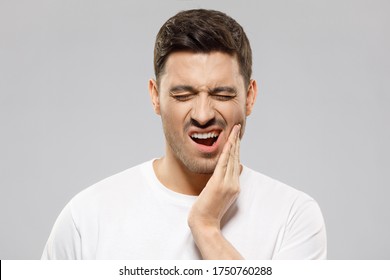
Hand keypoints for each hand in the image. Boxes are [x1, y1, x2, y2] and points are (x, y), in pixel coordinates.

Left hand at [188, 124, 242, 258]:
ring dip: (233, 143)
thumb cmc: (209, 211)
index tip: (236, 137)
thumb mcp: (221, 196)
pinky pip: (224, 164)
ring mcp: (227, 184)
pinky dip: (226, 152)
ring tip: (233, 130)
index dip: (237, 149)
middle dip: (236, 142)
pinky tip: (228, 142)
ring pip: (232, 159)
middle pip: (236, 158)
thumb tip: (235, 169)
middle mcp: (234, 184)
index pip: (236, 163)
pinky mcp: (219, 184)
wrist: (205, 224)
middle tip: (236, 128)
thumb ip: (227, 182)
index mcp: (234, 186)